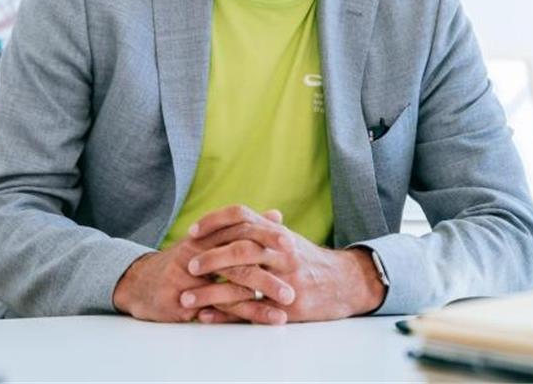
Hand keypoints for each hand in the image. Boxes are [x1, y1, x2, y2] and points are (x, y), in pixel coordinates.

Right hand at [111, 210, 294, 322]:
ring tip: (284, 307)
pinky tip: (257, 319)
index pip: (239, 230)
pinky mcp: (178, 300)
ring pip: (228, 286)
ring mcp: (185, 275)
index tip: (292, 245)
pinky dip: (238, 314)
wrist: (141, 283)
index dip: (265, 236)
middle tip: (294, 281)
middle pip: (237, 257)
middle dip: (268, 270)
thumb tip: (277, 215)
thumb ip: (245, 229)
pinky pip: (214, 308)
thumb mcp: (212, 242)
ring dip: (259, 299)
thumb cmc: (185, 263)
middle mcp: (196, 251)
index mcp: (207, 235)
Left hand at [181, 205, 385, 323]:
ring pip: (245, 280)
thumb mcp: (286, 239)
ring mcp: (286, 278)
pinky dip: (227, 313)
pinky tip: (208, 315)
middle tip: (189, 264)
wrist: (344, 282)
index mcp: (277, 232)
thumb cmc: (308, 260)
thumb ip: (261, 227)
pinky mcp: (289, 305)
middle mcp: (282, 251)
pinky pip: (253, 309)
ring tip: (188, 297)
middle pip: (242, 247)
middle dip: (212, 256)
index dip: (215, 221)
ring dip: (212, 289)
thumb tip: (235, 217)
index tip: (192, 231)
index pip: (242, 216)